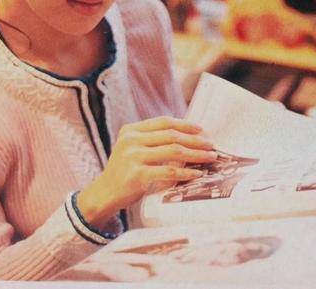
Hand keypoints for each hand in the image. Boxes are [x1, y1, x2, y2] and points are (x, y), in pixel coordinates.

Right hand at [77, 116, 216, 226]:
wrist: (104, 194)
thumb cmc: (124, 171)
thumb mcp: (132, 148)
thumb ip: (152, 140)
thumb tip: (187, 135)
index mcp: (131, 130)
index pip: (163, 122)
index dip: (185, 124)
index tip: (201, 129)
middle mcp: (131, 140)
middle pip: (172, 135)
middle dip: (195, 140)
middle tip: (211, 145)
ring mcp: (133, 157)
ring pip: (174, 152)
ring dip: (196, 154)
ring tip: (210, 157)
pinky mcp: (137, 175)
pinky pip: (169, 171)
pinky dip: (186, 172)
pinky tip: (197, 174)